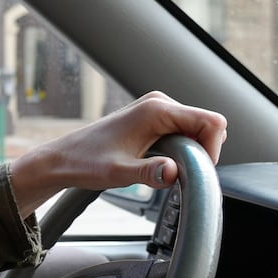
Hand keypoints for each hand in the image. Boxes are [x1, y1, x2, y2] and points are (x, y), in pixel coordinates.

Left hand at [9, 91, 227, 214]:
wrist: (63, 159)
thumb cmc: (86, 162)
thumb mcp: (119, 173)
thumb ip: (148, 173)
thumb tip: (172, 172)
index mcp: (156, 109)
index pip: (212, 121)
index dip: (213, 149)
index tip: (198, 171)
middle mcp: (159, 103)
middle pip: (208, 125)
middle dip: (203, 151)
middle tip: (180, 174)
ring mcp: (156, 109)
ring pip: (197, 129)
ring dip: (192, 151)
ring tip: (166, 169)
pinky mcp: (153, 118)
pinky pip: (183, 131)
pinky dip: (182, 149)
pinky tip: (162, 162)